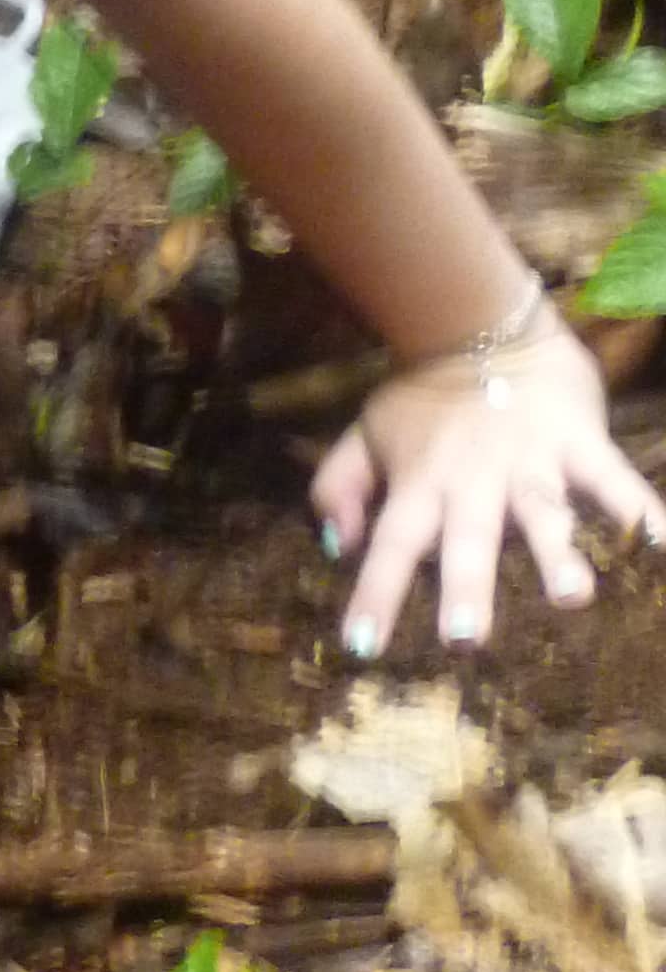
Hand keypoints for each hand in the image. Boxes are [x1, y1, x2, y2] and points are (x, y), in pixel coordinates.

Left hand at [313, 309, 665, 654]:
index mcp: (421, 485)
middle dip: (467, 589)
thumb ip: (340, 489)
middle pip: (467, 540)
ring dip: (556, 556)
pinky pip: (614, 480)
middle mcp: (474, 482)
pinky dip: (641, 509)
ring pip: (544, 513)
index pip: (390, 546)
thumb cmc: (424, 396)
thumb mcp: (365, 435)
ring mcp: (531, 462)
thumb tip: (338, 548)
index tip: (361, 647)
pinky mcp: (580, 443)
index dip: (374, 594)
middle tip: (465, 641)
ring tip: (573, 598)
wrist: (483, 324)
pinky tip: (662, 542)